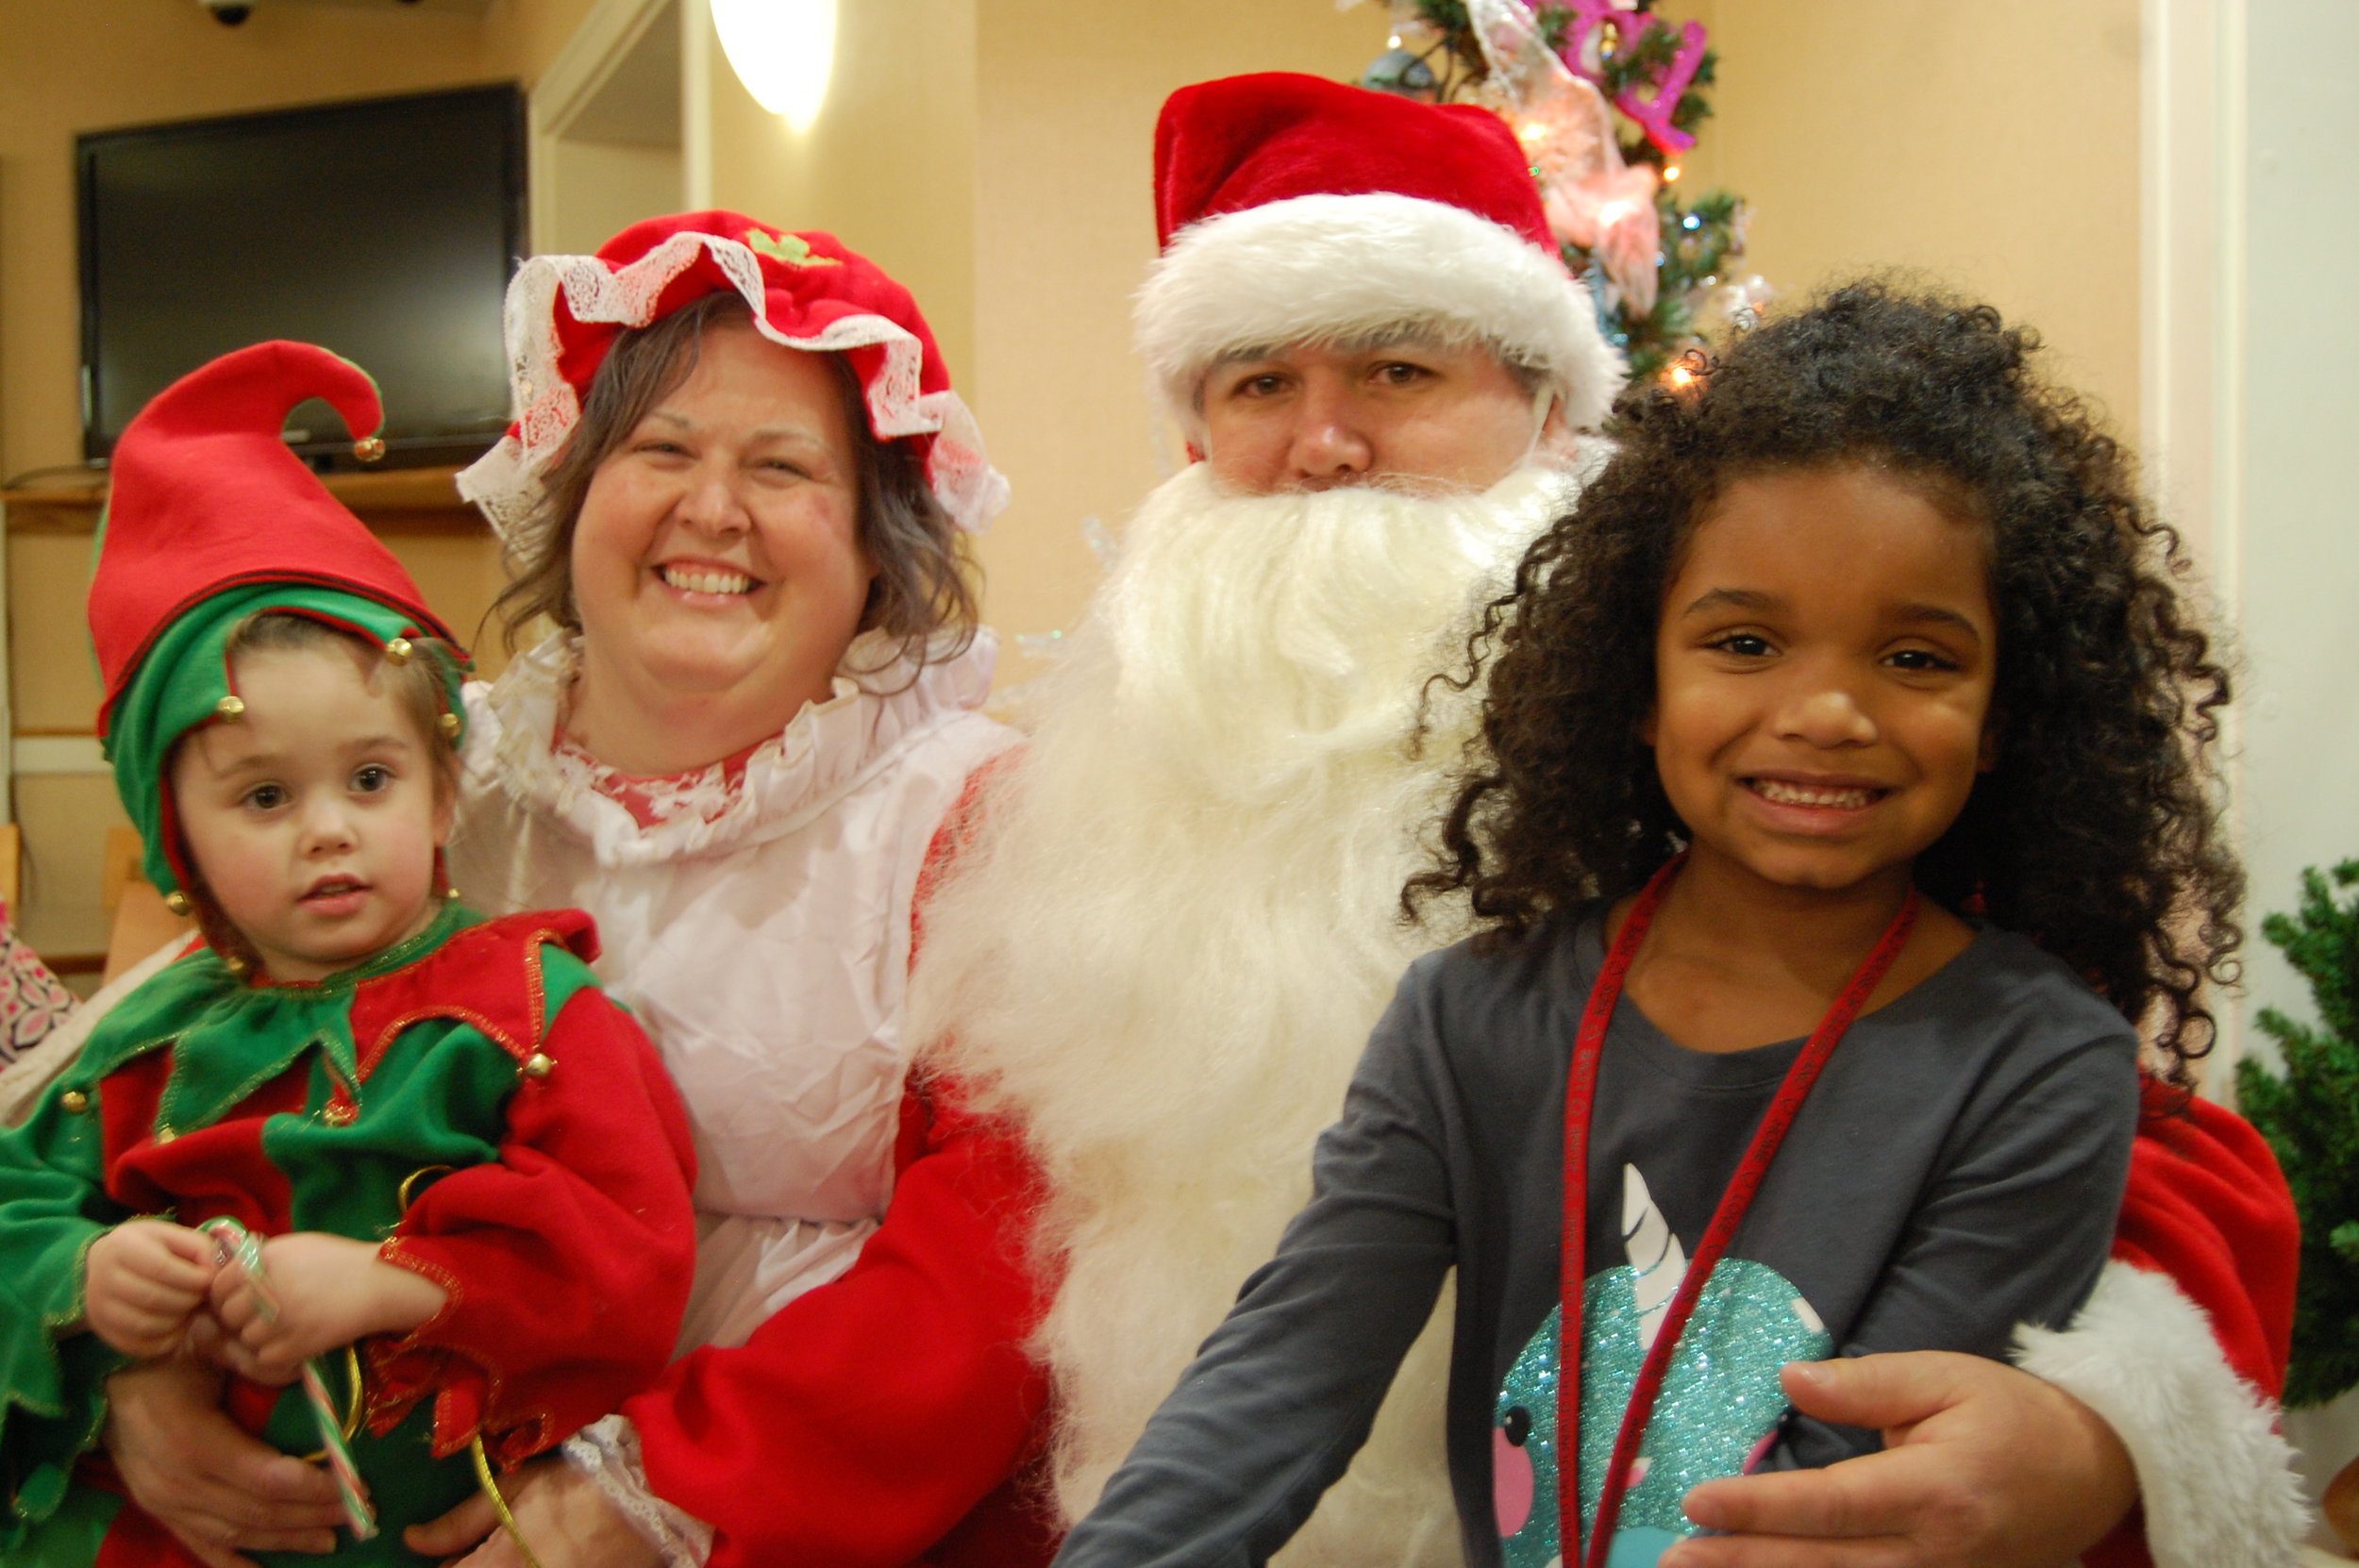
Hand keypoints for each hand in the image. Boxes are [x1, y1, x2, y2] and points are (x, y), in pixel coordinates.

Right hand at [85, 1219, 217, 1355]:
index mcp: (122, 1246)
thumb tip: (215, 1273)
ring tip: (189, 1309)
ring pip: (146, 1325)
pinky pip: (139, 1345)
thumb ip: (200, 1248)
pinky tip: (176, 1326)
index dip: (192, 1278)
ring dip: (178, 1321)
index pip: (161, 1268)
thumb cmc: (151, 1248)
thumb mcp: (175, 1236)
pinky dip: (165, 1339)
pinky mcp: (103, 1331)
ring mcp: (99, 1308)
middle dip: (188, 1300)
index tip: (208, 1280)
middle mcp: (103, 1278)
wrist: (109, 1263)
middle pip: (154, 1299)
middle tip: (200, 1296)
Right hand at [102, 1353, 349, 1567]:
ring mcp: (164, 1502)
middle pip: (256, 1511)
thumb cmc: (164, 1355)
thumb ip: (249, 1356)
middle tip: (359, 1512)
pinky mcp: (157, 1511)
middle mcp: (176, 1482)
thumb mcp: (205, 1342)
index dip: (313, 1487)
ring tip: (329, 1540)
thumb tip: (300, 1371)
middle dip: (312, 1515)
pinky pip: (199, 1544)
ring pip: (234, 1533)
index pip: (265, 1478)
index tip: (354, 1484)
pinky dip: (234, 1562)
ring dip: (285, 1540)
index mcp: (192, 1442)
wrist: (105, 1378)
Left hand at [209, 1232, 447, 1383]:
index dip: (226, 1294)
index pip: (218, 1285)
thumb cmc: (338, 1261)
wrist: (381, 1283)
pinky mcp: (296, 1345)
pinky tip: (294, 1340)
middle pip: (228, 1315)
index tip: (241, 1298)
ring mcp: (281, 1319)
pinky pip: (265, 1358)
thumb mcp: (295, 1247)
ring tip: (283, 1327)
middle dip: (240, 1316)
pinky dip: (275, 1353)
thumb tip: (224, 1275)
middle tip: (263, 1314)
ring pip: (246, 1339)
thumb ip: (258, 1259)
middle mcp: (268, 1288)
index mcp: (265, 1259)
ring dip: (259, 1336)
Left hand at [405, 1459, 660, 1567]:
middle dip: (474, 1563)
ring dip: (497, 1562)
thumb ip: (458, 1522)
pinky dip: (535, 1566)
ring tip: (519, 1548)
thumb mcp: (514, 1488)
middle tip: (493, 1546)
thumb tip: (411, 1540)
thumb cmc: (576, 1484)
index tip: (455, 1553)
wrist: (651, 1496)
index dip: (447, 1564)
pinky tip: (543, 1554)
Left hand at [1661, 1352, 2136, 1567]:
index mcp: (1934, 1492)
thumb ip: (1865, 1385)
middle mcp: (1936, 1553)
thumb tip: (1788, 1380)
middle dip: (1743, 1563)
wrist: (2096, 1474)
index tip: (1698, 1502)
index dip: (1760, 1509)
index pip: (1829, 1505)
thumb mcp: (1944, 1378)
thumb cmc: (2013, 1416)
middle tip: (1674, 1557)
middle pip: (1823, 1565)